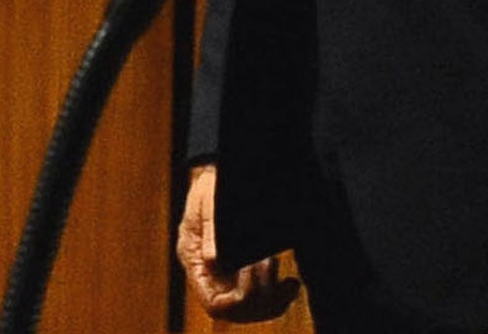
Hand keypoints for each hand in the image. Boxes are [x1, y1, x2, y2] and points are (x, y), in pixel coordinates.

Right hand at [175, 163, 300, 322]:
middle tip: (285, 279)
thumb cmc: (214, 182)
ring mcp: (228, 275)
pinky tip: (291, 283)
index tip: (262, 269)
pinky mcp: (244, 270)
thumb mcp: (209, 198)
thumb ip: (212, 227)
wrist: (223, 173)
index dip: (241, 298)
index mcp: (196, 261)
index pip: (215, 303)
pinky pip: (260, 299)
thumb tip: (214, 262)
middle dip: (262, 301)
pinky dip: (277, 298)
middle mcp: (211, 275)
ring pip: (249, 311)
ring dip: (272, 304)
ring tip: (291, 284)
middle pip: (234, 313)